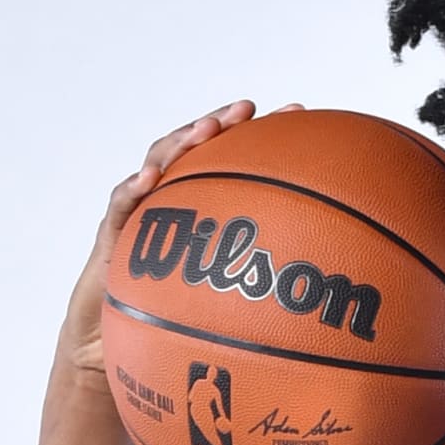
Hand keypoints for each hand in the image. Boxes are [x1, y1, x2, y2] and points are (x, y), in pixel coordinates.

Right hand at [53, 98, 303, 389]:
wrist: (115, 335)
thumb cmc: (174, 315)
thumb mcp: (229, 301)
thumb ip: (265, 285)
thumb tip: (332, 295)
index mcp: (202, 203)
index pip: (231, 157)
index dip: (260, 132)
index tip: (297, 112)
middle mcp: (172, 198)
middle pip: (196, 147)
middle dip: (222, 122)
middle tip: (247, 109)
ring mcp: (140, 209)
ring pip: (158, 161)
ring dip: (181, 141)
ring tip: (206, 129)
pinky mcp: (112, 230)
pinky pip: (121, 204)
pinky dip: (132, 188)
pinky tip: (148, 180)